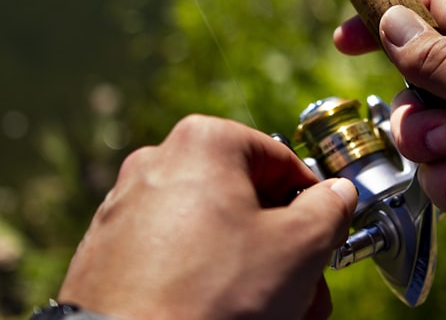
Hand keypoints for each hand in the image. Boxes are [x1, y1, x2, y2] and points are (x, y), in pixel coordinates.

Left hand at [58, 115, 357, 319]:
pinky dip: (206, 281)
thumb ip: (330, 209)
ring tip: (275, 313)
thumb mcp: (299, 247)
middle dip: (284, 250)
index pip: (284, 163)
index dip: (314, 205)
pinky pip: (175, 258)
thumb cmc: (212, 296)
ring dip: (251, 271)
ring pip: (213, 234)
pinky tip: (225, 314)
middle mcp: (157, 163)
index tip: (326, 241)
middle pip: (247, 202)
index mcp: (205, 142)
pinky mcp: (107, 253)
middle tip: (306, 292)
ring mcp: (126, 208)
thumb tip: (337, 196)